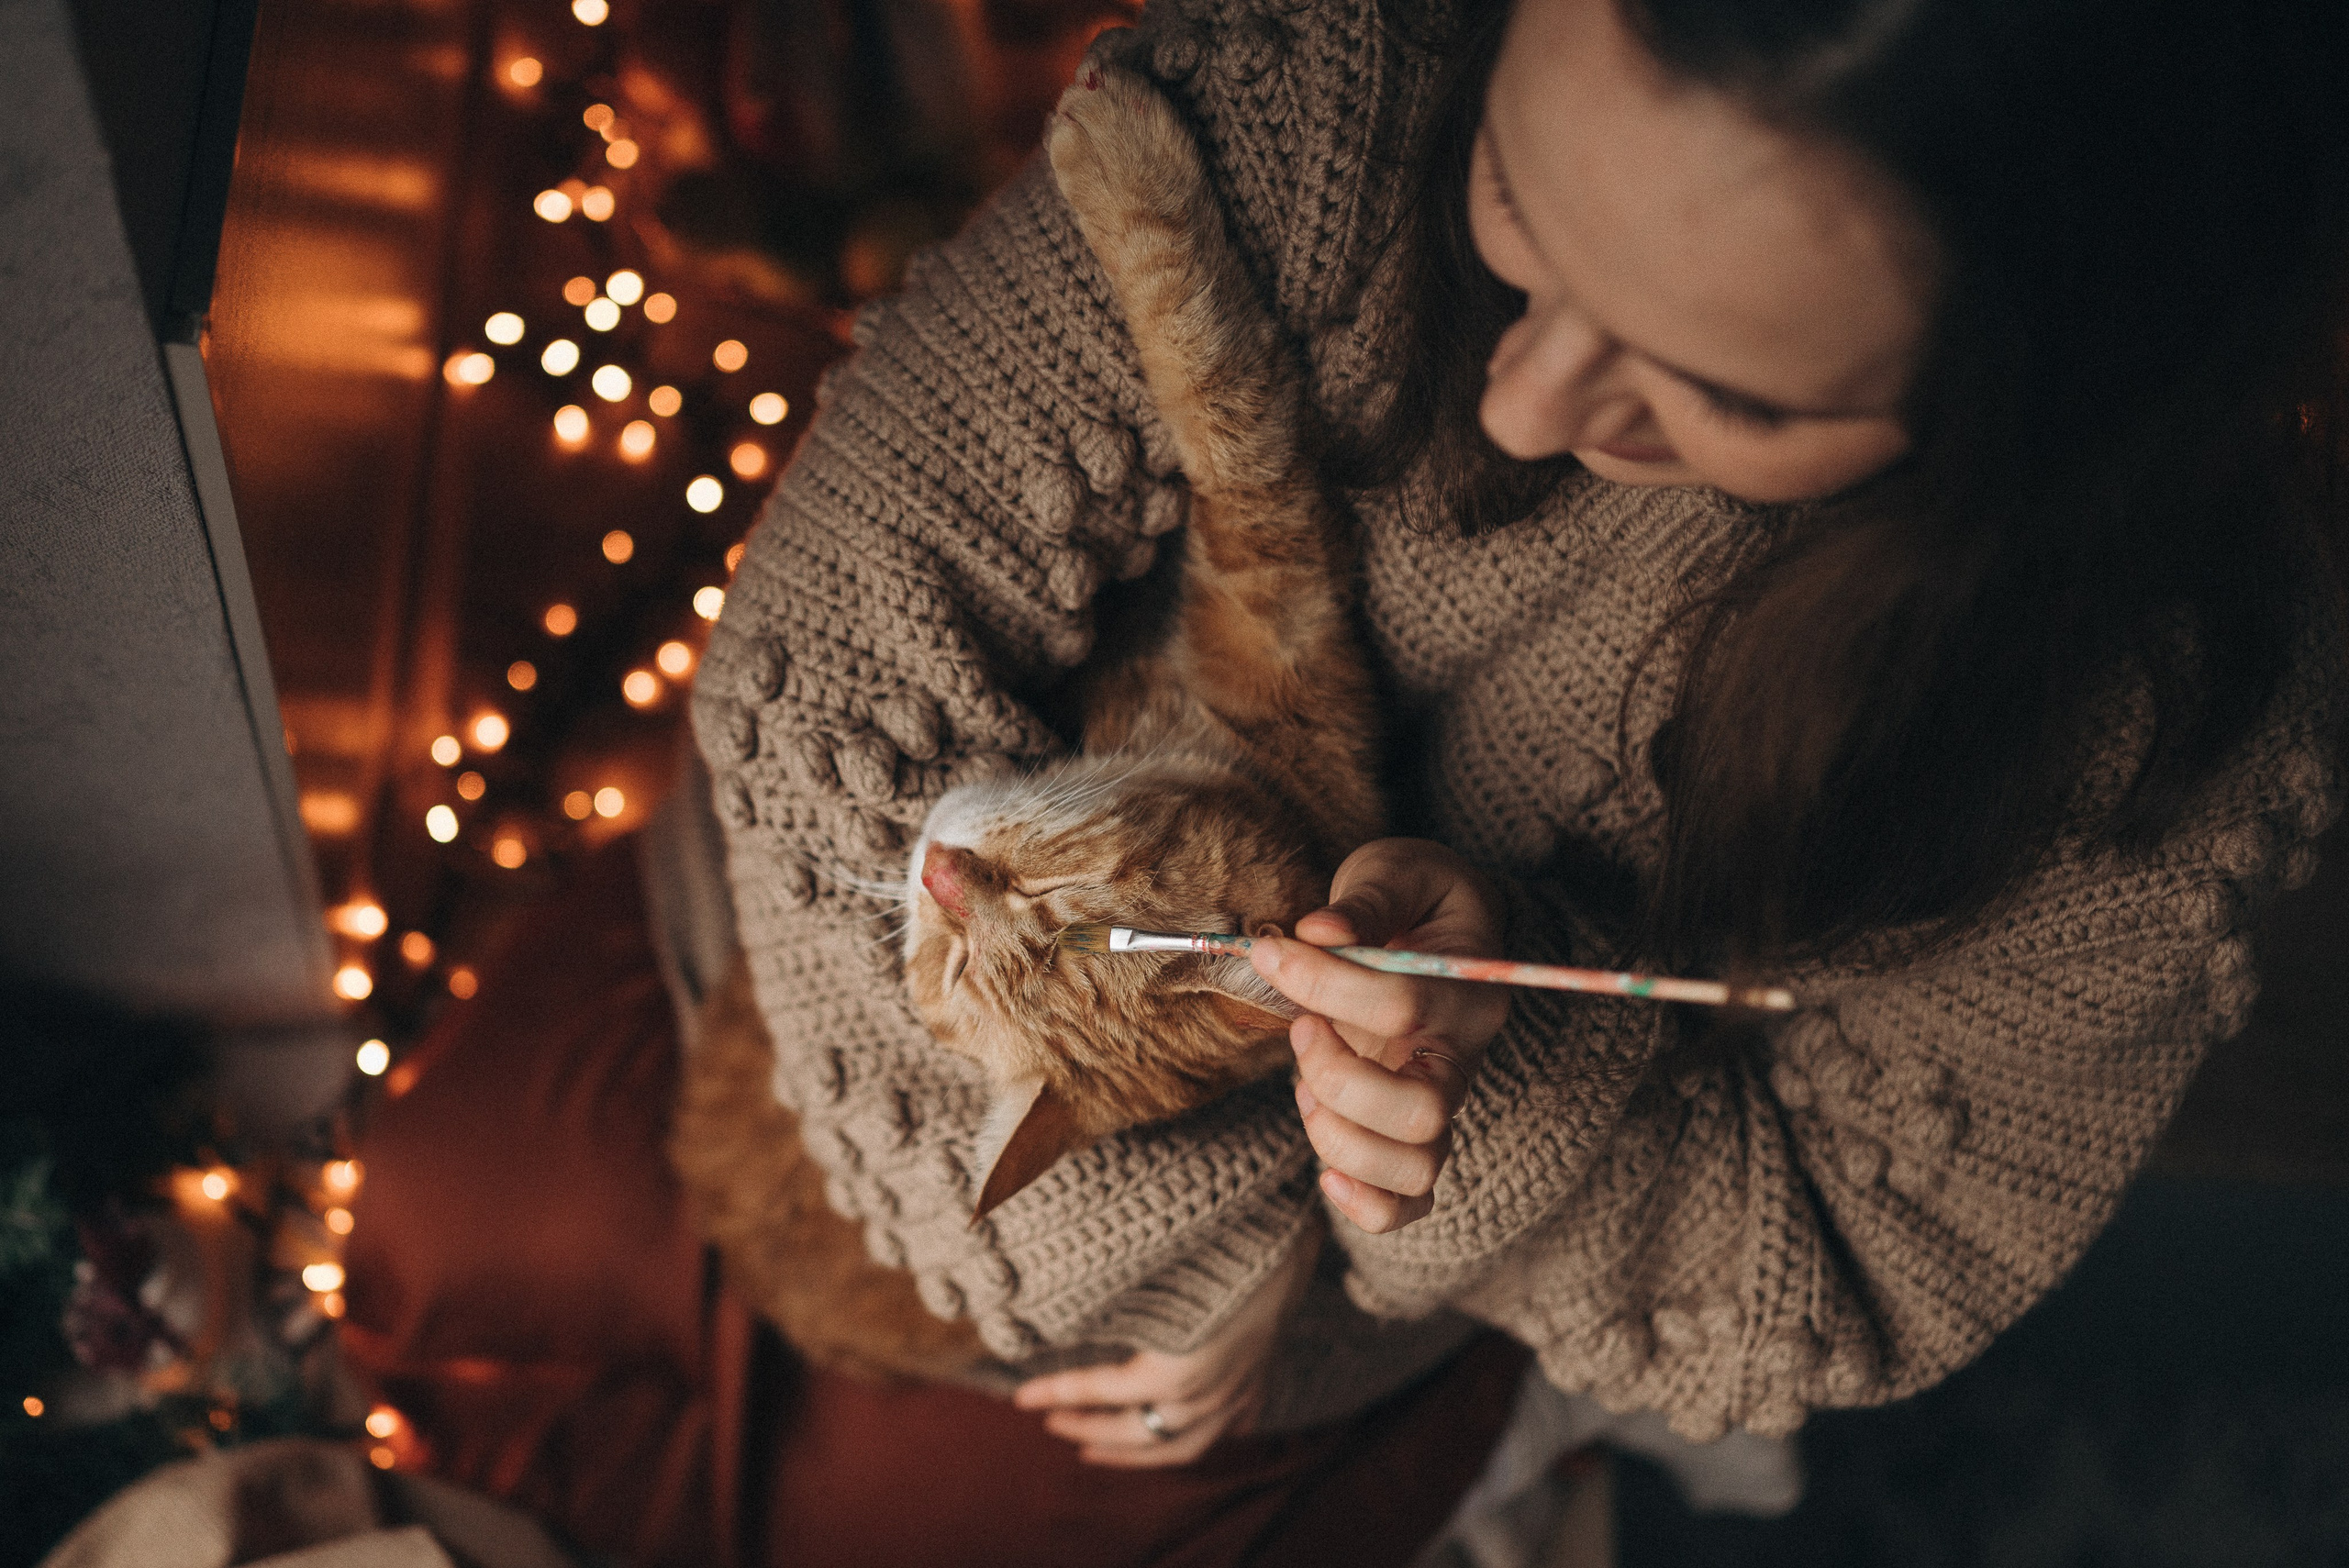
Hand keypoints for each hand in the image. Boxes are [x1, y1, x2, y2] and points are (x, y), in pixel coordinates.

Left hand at [1012, 1225, 1318, 1466]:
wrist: (1287, 1237)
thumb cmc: (1217, 1245)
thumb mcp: (1151, 1274)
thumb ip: (1104, 1302)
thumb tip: (1051, 1306)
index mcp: (1176, 1370)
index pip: (1100, 1391)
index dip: (1057, 1394)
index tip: (1020, 1399)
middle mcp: (1206, 1394)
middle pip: (1136, 1432)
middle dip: (1089, 1429)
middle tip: (1051, 1422)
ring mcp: (1237, 1393)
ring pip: (1179, 1446)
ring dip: (1132, 1453)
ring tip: (1094, 1450)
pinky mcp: (1257, 1382)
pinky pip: (1223, 1429)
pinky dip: (1190, 1437)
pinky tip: (1171, 1432)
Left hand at [1249, 838, 1511, 1233]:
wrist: (1443, 930)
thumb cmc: (1416, 898)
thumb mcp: (1397, 872)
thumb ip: (1364, 901)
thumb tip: (1316, 931)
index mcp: (1467, 990)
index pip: (1403, 1006)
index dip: (1326, 982)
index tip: (1271, 952)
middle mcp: (1462, 1058)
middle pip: (1423, 1112)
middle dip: (1339, 1078)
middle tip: (1300, 1027)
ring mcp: (1441, 1104)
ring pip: (1417, 1169)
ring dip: (1341, 1137)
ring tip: (1306, 1085)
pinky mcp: (1414, 1137)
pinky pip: (1410, 1203)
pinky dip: (1366, 1205)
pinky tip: (1325, 1169)